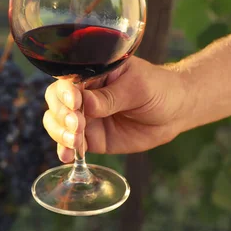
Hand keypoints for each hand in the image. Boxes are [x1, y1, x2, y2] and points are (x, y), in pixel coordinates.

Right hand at [43, 56, 187, 162]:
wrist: (175, 112)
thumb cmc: (158, 89)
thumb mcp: (137, 87)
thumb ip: (111, 97)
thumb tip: (85, 104)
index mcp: (91, 73)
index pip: (67, 80)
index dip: (66, 92)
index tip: (74, 102)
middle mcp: (82, 94)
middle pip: (55, 101)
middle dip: (62, 114)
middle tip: (78, 125)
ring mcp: (84, 117)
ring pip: (56, 123)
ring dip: (60, 133)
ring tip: (76, 142)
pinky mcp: (90, 138)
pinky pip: (70, 144)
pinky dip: (65, 150)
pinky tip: (67, 156)